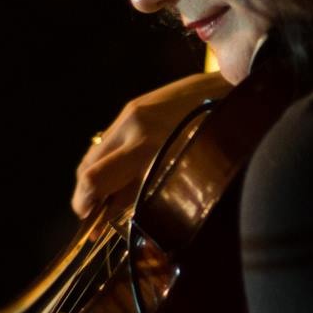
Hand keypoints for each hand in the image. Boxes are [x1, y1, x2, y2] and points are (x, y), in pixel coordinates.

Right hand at [73, 72, 230, 216]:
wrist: (227, 89)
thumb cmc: (216, 139)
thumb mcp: (182, 172)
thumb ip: (143, 190)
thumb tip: (111, 213)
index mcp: (147, 147)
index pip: (95, 178)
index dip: (85, 203)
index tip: (90, 223)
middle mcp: (132, 127)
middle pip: (87, 166)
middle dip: (84, 193)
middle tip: (90, 214)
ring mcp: (129, 113)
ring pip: (94, 153)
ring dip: (92, 177)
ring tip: (102, 197)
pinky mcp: (132, 106)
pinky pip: (108, 139)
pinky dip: (106, 160)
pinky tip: (117, 173)